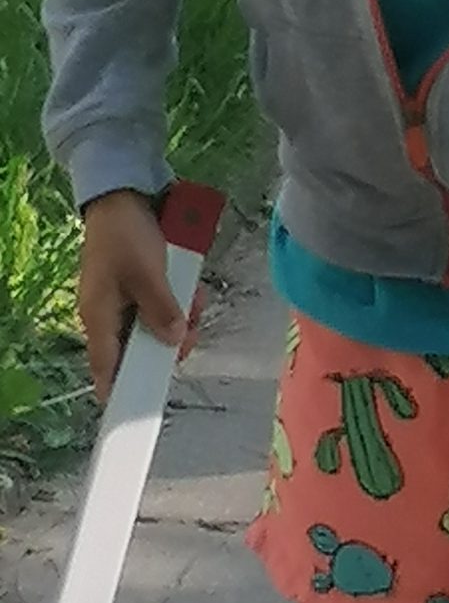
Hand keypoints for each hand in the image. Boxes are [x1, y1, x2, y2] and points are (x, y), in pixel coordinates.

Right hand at [76, 189, 185, 401]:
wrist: (124, 193)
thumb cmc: (127, 235)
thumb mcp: (147, 273)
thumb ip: (161, 308)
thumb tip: (173, 342)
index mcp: (99, 316)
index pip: (106, 366)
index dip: (121, 389)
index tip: (139, 408)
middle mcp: (110, 312)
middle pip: (139, 347)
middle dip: (168, 343)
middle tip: (191, 335)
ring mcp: (126, 298)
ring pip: (156, 324)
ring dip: (179, 317)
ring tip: (195, 302)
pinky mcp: (142, 284)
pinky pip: (163, 303)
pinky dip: (179, 300)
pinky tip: (194, 290)